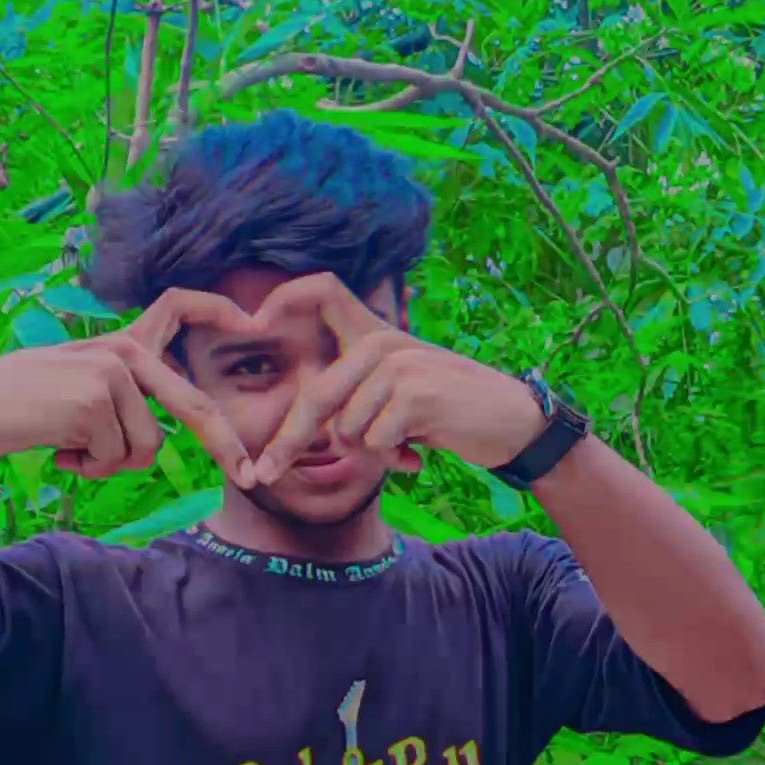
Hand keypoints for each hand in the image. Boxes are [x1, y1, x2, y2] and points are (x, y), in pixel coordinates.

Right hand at [0, 288, 256, 484]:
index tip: (250, 322)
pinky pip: (113, 458)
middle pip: (192, 405)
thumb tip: (155, 437)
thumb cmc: (25, 403)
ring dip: (110, 463)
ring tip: (72, 446)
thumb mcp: (81, 382)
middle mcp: (123, 353)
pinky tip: (58, 449)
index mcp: (122, 343)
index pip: (177, 306)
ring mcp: (110, 376)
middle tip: (250, 476)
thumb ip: (121, 393)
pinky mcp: (95, 404)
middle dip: (225, 445)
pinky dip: (88, 468)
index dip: (216, 309)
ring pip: (145, 448)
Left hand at [248, 273, 545, 483]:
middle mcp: (383, 341)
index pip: (323, 289)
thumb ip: (354, 397)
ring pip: (345, 429)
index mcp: (375, 333)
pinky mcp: (415, 393)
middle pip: (317, 395)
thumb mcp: (398, 393)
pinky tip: (416, 453)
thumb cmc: (448, 413)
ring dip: (368, 453)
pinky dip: (390, 459)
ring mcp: (400, 364)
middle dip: (288, 442)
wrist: (513, 422)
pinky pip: (373, 442)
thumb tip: (293, 434)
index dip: (284, 298)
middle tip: (264, 474)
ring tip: (403, 444)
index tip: (252, 322)